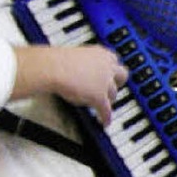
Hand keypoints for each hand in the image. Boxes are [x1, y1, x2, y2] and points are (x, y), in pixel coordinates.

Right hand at [12, 46, 127, 126]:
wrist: (55, 68)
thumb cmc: (59, 62)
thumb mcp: (78, 57)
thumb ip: (86, 64)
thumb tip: (83, 74)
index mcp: (102, 54)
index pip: (115, 61)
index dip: (113, 70)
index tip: (111, 74)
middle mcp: (107, 67)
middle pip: (122, 76)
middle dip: (118, 84)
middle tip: (111, 89)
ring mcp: (105, 82)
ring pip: (114, 95)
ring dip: (109, 100)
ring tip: (105, 106)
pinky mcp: (100, 97)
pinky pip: (107, 110)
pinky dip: (106, 117)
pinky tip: (105, 122)